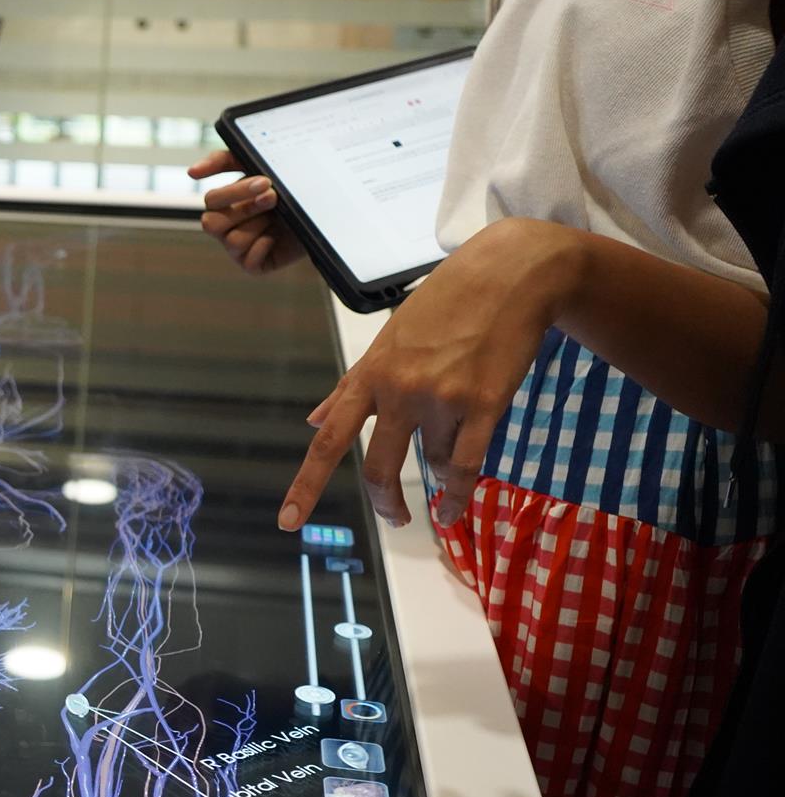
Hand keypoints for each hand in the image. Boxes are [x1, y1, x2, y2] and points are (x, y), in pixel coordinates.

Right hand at [188, 150, 304, 275]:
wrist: (321, 208)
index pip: (212, 200)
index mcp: (223, 204)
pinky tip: (278, 236)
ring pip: (232, 241)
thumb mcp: (255, 164)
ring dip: (258, 225)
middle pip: (211, 223)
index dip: (236, 192)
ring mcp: (237, 248)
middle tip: (273, 196)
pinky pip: (249, 261)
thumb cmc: (286, 185)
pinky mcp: (253, 265)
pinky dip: (265, 246)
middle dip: (246, 208)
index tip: (264, 181)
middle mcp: (225, 227)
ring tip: (279, 215)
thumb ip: (222, 161)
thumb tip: (191, 173)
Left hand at [277, 217, 584, 531]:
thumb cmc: (446, 304)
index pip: (329, 441)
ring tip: (449, 476)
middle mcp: (398, 391)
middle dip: (386, 502)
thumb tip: (311, 421)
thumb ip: (348, 386)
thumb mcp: (388, 339)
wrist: (509, 274)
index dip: (306, 485)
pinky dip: (458, 494)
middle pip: (378, 467)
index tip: (288, 522)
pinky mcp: (483, 403)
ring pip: (432, 464)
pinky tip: (454, 510)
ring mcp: (441, 398)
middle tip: (395, 518)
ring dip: (440, 480)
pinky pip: (466, 466)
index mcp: (370, 376)